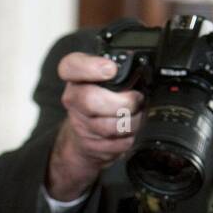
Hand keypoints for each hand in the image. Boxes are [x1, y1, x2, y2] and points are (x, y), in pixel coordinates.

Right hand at [46, 51, 144, 200]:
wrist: (84, 138)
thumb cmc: (101, 102)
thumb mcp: (105, 79)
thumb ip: (118, 71)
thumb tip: (142, 71)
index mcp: (76, 78)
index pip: (70, 66)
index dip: (90, 67)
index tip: (111, 69)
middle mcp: (74, 100)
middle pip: (91, 100)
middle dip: (122, 101)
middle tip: (136, 99)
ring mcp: (80, 125)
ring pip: (109, 126)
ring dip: (131, 121)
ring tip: (136, 115)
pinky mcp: (91, 146)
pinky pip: (117, 143)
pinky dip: (129, 138)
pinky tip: (128, 131)